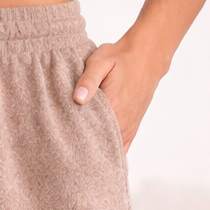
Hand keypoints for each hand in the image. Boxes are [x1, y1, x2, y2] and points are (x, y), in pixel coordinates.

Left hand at [73, 38, 168, 152]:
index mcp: (113, 107)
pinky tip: (97, 152)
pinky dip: (108, 152)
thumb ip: (88, 79)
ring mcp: (128, 128)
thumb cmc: (121, 57)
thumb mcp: (101, 61)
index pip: (88, 132)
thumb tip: (77, 98)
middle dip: (82, 146)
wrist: (147, 56)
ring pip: (108, 149)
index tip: (62, 136)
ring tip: (80, 148)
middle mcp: (122, 122)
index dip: (74, 136)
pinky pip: (120, 149)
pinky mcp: (132, 130)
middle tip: (67, 144)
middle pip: (97, 144)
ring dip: (95, 149)